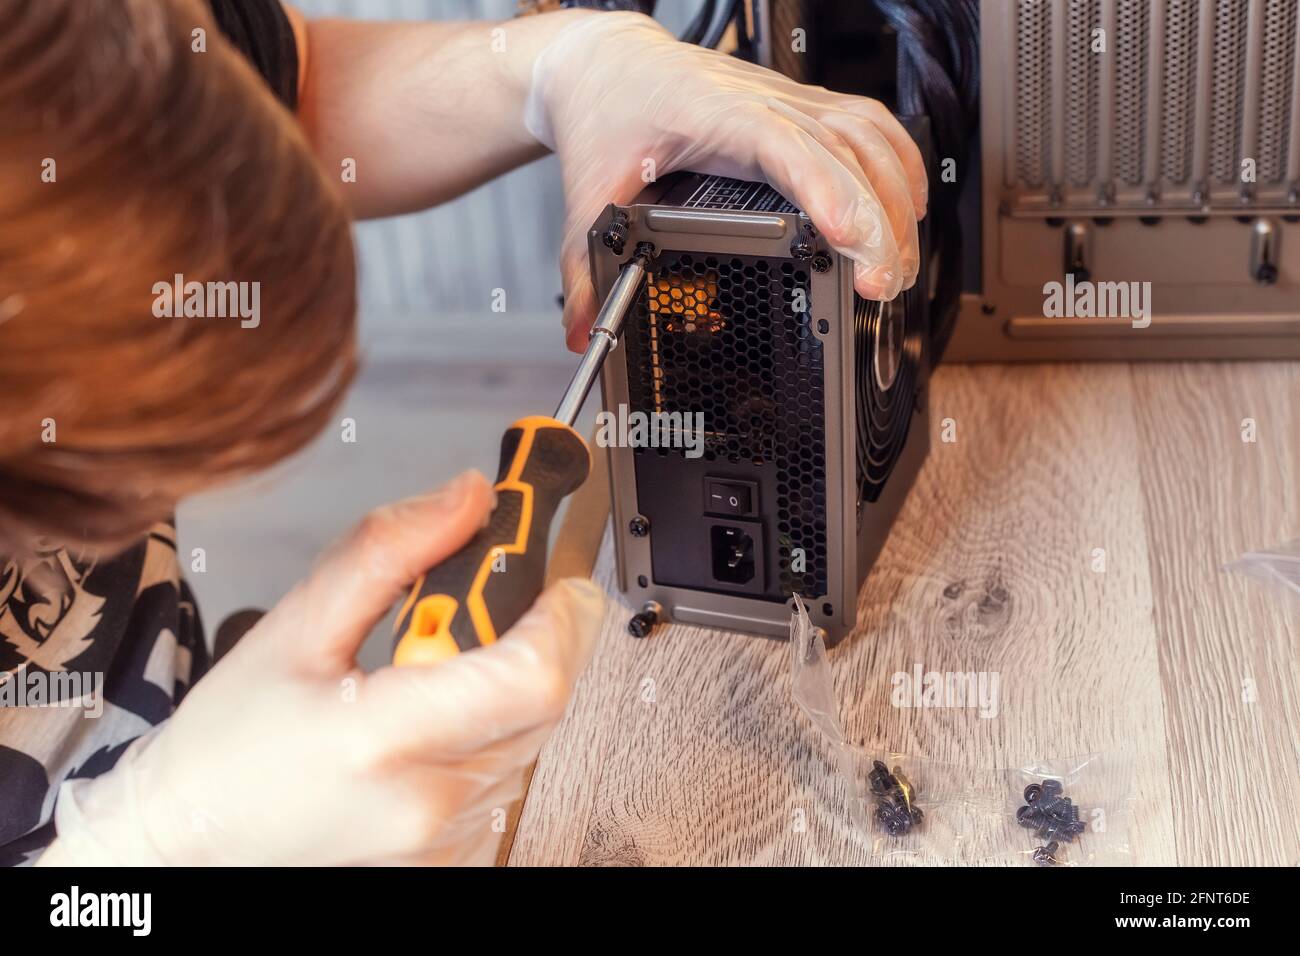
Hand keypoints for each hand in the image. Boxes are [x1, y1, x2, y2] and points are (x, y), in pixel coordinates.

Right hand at [38, 471, 604, 865]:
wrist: (191, 838)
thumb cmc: (227, 742)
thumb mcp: (295, 626)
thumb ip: (387, 552)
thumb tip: (468, 499)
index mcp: (384, 740)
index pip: (533, 676)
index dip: (561, 616)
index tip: (550, 576)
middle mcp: (428, 802)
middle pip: (547, 701)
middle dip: (537, 639)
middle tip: (478, 610)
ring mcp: (444, 839)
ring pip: (531, 738)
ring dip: (509, 688)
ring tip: (434, 672)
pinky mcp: (450, 855)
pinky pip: (505, 777)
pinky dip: (489, 737)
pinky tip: (432, 725)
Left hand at [524, 12, 927, 350]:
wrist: (609, 63)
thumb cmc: (606, 113)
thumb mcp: (587, 192)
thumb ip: (584, 266)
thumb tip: (581, 332)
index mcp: (711, 115)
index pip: (785, 146)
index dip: (824, 189)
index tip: (850, 238)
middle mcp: (761, 100)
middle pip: (844, 150)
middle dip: (876, 220)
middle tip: (884, 285)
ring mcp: (789, 99)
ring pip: (868, 135)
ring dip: (896, 196)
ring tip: (902, 262)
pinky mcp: (801, 106)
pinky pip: (868, 124)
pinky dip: (898, 163)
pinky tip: (909, 205)